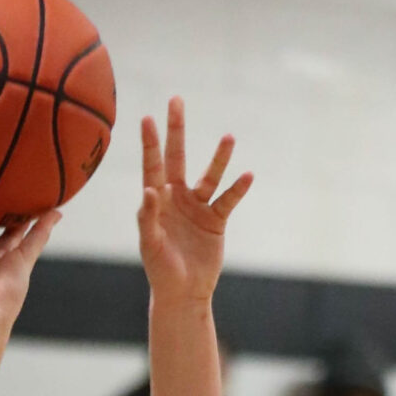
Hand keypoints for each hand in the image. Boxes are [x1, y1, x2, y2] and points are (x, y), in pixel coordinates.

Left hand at [137, 97, 251, 305]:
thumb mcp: (150, 244)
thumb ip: (149, 216)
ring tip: (229, 137)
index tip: (148, 118)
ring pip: (209, 176)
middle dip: (177, 130)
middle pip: (178, 157)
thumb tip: (150, 189)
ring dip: (219, 158)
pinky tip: (247, 175)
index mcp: (158, 201)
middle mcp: (177, 198)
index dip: (151, 144)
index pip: (153, 166)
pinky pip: (228, 200)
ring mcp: (198, 207)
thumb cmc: (161, 270)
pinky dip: (238, 189)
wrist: (184, 294)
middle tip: (176, 101)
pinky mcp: (216, 220)